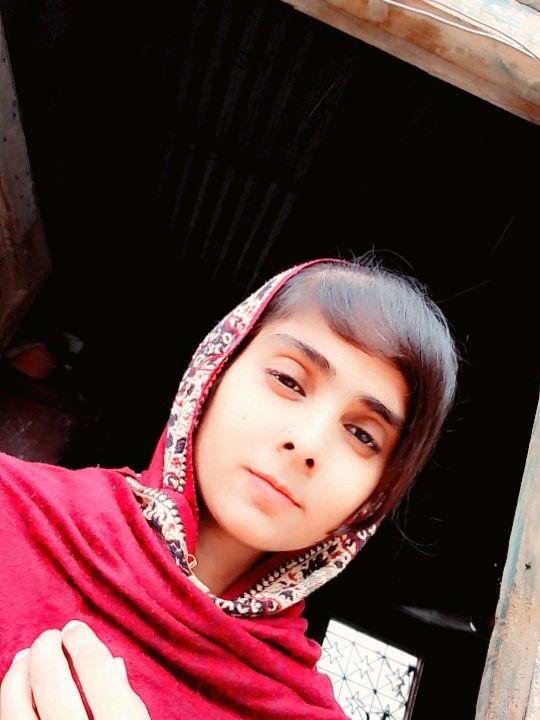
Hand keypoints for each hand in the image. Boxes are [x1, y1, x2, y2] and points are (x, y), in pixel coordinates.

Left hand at [0, 621, 149, 718]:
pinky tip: (15, 687)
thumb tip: (113, 664)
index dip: (82, 642)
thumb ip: (129, 703)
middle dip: (46, 651)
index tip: (74, 629)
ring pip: (18, 710)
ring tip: (25, 656)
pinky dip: (9, 700)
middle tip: (50, 636)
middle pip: (52, 686)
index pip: (95, 670)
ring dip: (18, 675)